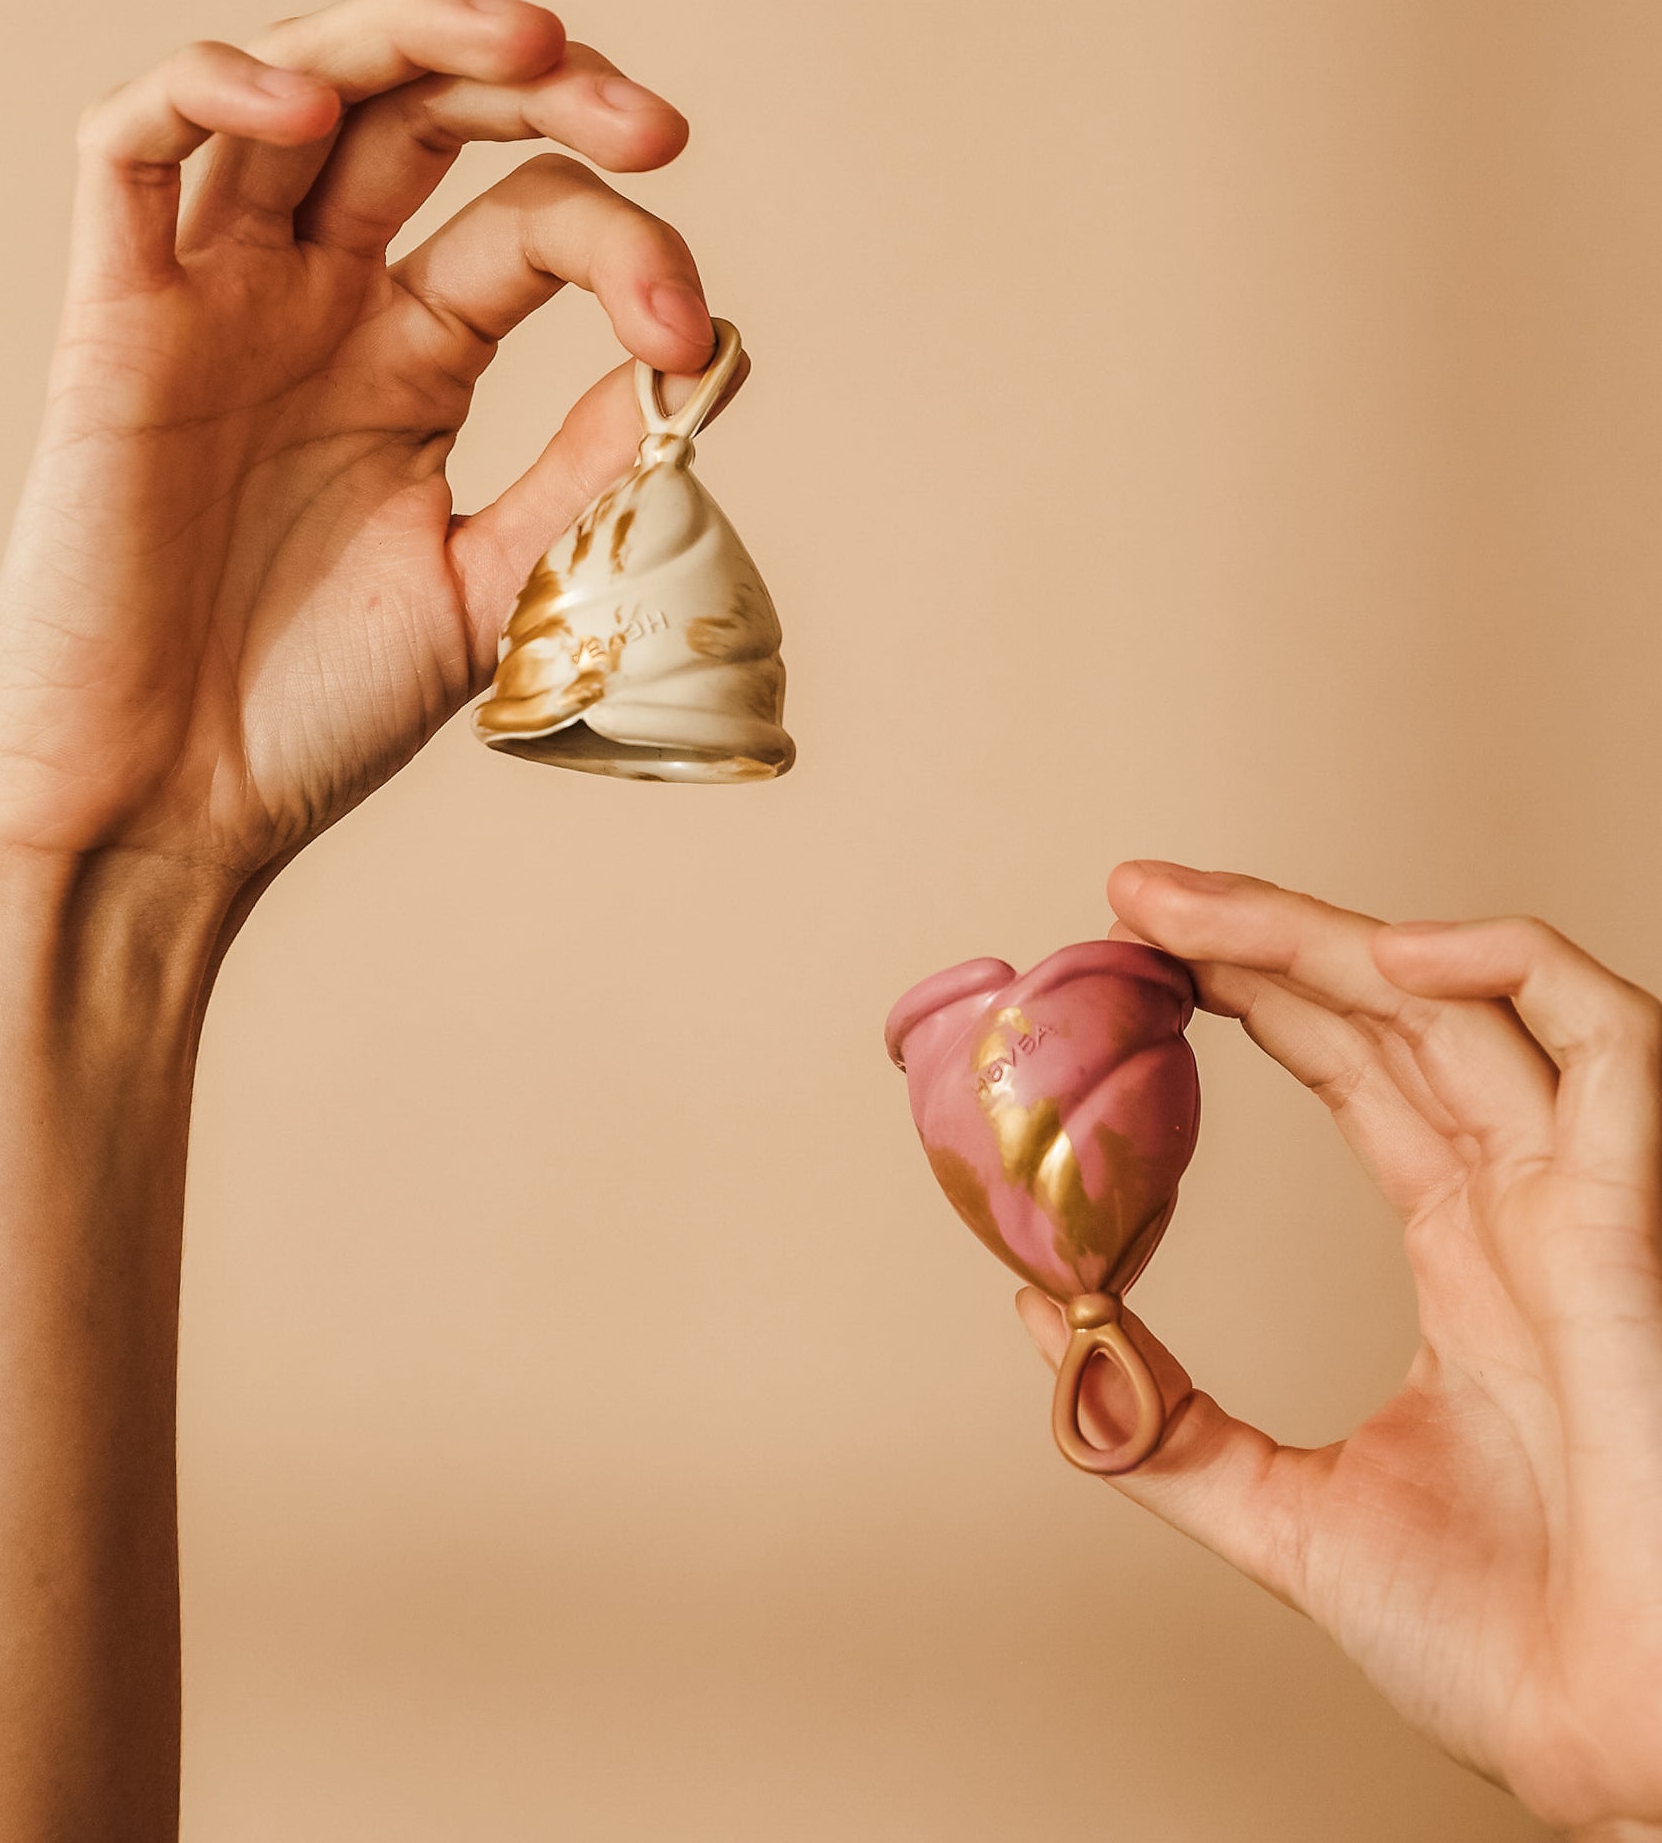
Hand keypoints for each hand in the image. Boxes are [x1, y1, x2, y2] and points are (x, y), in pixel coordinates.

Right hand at [0, 0, 733, 897]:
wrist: (173, 807)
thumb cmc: (315, 709)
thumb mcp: (489, 581)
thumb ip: (580, 468)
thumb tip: (700, 361)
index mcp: (413, 359)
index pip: (532, 231)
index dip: (629, 256)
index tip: (688, 341)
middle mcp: (320, 305)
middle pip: (424, 116)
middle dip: (546, 87)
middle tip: (656, 125)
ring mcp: (217, 301)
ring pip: (296, 91)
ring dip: (408, 36)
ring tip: (528, 46)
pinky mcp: (113, 321)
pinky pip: (130, 150)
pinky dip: (210, 92)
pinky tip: (307, 104)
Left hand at [1018, 862, 1661, 1838]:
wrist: (1629, 1755)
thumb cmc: (1511, 1650)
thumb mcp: (1288, 1512)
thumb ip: (1171, 1420)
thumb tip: (1050, 1324)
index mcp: (1468, 1252)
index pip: (1358, 1065)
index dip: (1261, 991)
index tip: (1138, 955)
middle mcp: (1527, 1202)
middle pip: (1389, 1008)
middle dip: (1259, 937)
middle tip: (1130, 898)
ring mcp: (1588, 1200)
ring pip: (1465, 998)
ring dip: (1327, 932)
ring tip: (1184, 910)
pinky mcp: (1637, 1219)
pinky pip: (1608, 1040)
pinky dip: (1508, 968)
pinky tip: (1381, 951)